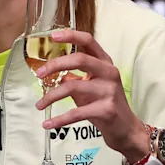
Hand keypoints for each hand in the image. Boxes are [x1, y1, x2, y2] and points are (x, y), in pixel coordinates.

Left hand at [34, 29, 147, 163]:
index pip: (89, 42)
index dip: (71, 36)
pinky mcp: (106, 110)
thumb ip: (74, 77)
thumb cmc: (105, 104)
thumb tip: (51, 72)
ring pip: (72, 86)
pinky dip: (59, 120)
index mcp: (105, 63)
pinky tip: (48, 124)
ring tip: (39, 105)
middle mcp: (109, 73)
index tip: (52, 36)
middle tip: (39, 74)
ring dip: (51, 96)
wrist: (126, 129)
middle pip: (79, 59)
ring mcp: (109, 91)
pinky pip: (76, 113)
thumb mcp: (90, 86)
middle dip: (55, 65)